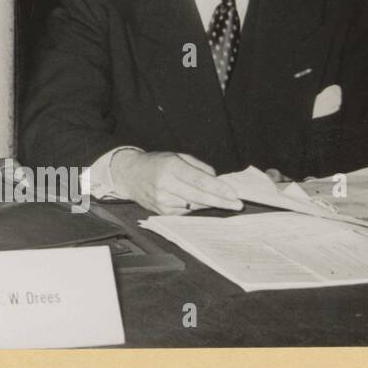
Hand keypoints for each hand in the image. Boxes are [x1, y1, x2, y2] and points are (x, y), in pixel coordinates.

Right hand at [110, 149, 243, 214]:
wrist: (129, 175)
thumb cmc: (157, 163)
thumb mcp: (177, 156)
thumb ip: (199, 167)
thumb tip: (217, 181)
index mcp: (170, 166)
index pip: (199, 180)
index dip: (218, 188)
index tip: (234, 194)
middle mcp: (165, 184)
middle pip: (199, 196)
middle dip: (221, 201)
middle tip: (238, 204)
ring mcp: (162, 200)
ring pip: (194, 206)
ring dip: (210, 204)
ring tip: (223, 202)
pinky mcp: (161, 211)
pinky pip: (186, 211)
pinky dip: (196, 207)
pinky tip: (200, 201)